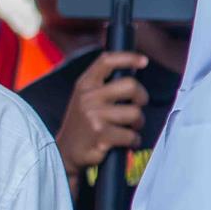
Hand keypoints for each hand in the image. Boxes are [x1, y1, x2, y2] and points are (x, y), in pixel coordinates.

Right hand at [56, 51, 148, 181]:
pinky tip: (124, 142)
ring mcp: (94, 116)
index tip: (144, 61)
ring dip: (138, 124)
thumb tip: (133, 71)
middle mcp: (88, 97)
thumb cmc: (84, 123)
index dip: (128, 57)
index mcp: (85, 84)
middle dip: (142, 98)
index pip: (107, 61)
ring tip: (128, 128)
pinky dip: (133, 141)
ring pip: (135, 113)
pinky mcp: (101, 135)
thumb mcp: (86, 98)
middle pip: (131, 86)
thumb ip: (104, 85)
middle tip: (137, 107)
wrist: (66, 152)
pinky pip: (132, 135)